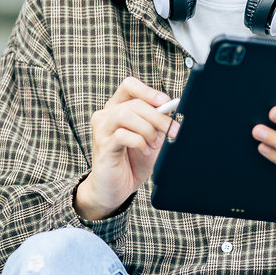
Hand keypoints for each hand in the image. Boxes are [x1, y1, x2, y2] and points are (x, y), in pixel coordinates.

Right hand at [75, 77, 175, 220]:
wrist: (116, 188)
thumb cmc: (133, 161)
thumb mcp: (151, 138)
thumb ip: (158, 123)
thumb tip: (173, 110)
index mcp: (118, 108)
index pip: (130, 85)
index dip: (149, 91)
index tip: (166, 103)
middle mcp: (106, 115)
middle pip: (134, 103)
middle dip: (159, 117)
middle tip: (173, 131)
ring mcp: (102, 130)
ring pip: (125, 114)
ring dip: (147, 129)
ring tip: (153, 144)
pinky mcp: (103, 146)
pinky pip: (122, 135)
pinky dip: (138, 141)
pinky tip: (143, 150)